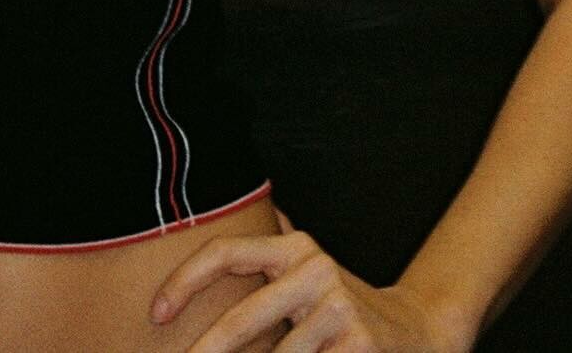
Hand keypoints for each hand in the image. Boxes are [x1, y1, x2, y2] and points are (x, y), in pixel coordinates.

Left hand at [148, 206, 470, 351]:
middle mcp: (314, 268)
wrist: (415, 333)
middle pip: (244, 317)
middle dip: (207, 350)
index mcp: (294, 248)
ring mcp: (338, 307)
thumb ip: (266, 256)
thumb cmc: (340, 309)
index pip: (226, 253)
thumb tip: (210, 231)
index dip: (184, 282)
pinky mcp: (357, 345)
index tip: (156, 314)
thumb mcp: (303, 274)